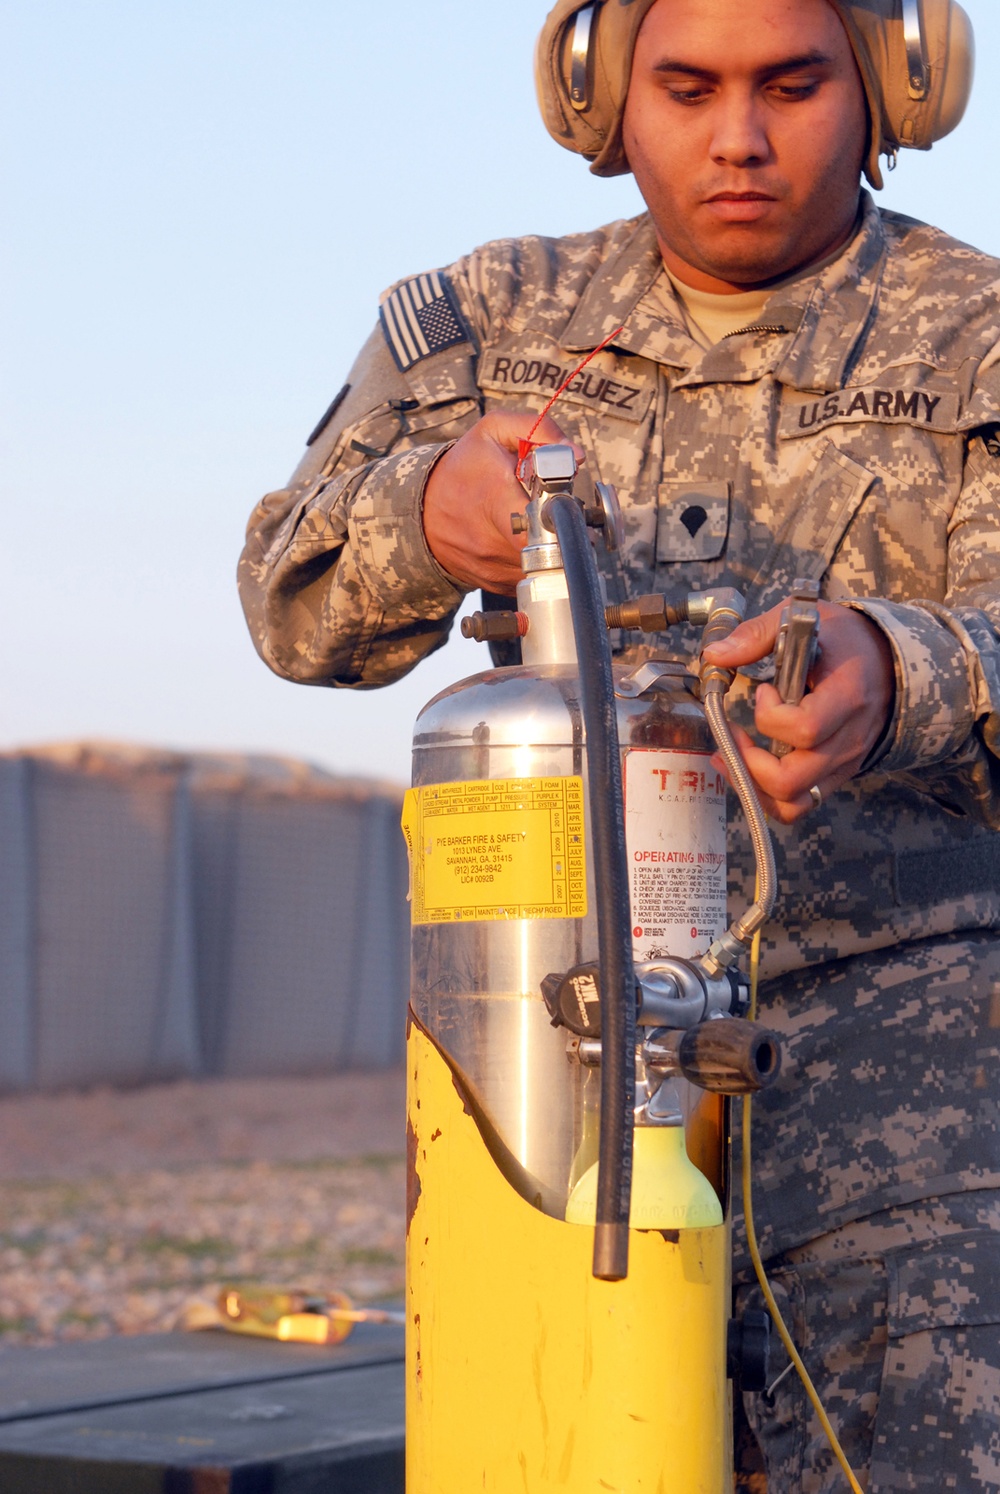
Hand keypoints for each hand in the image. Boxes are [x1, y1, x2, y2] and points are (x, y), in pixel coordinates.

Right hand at [422, 411, 583, 591]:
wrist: (422, 510)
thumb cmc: (462, 468)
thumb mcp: (493, 431)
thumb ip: (539, 431)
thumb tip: (575, 455)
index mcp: (496, 498)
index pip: (542, 520)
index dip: (564, 514)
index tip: (568, 505)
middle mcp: (492, 540)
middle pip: (551, 548)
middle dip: (566, 533)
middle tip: (562, 517)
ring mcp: (493, 567)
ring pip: (545, 568)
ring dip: (555, 550)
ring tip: (543, 527)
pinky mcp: (496, 584)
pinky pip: (531, 578)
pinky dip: (538, 565)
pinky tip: (528, 544)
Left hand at [701, 600, 895, 823]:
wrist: (887, 659)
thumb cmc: (842, 639)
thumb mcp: (804, 619)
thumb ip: (757, 636)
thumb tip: (715, 655)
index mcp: (847, 695)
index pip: (806, 728)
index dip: (771, 716)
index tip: (763, 690)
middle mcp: (849, 738)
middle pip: (792, 778)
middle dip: (749, 761)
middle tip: (734, 732)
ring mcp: (843, 762)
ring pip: (792, 801)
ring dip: (751, 784)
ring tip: (731, 754)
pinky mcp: (834, 774)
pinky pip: (799, 804)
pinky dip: (766, 795)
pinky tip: (746, 769)